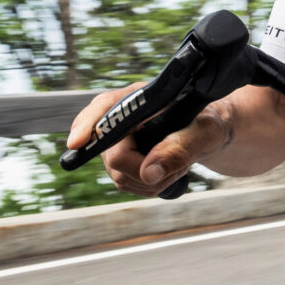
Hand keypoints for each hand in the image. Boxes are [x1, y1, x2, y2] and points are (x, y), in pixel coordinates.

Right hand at [67, 86, 232, 194]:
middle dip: (146, 169)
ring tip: (178, 162)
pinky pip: (129, 184)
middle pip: (113, 156)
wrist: (208, 133)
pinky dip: (152, 185)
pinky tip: (168, 170)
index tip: (76, 143)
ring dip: (154, 180)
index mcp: (136, 99)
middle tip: (180, 164)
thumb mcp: (204, 133)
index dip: (86, 125)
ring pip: (121, 176)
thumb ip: (179, 149)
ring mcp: (116, 144)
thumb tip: (149, 173)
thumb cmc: (207, 123)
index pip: (102, 108)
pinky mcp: (120, 164)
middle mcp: (119, 120)